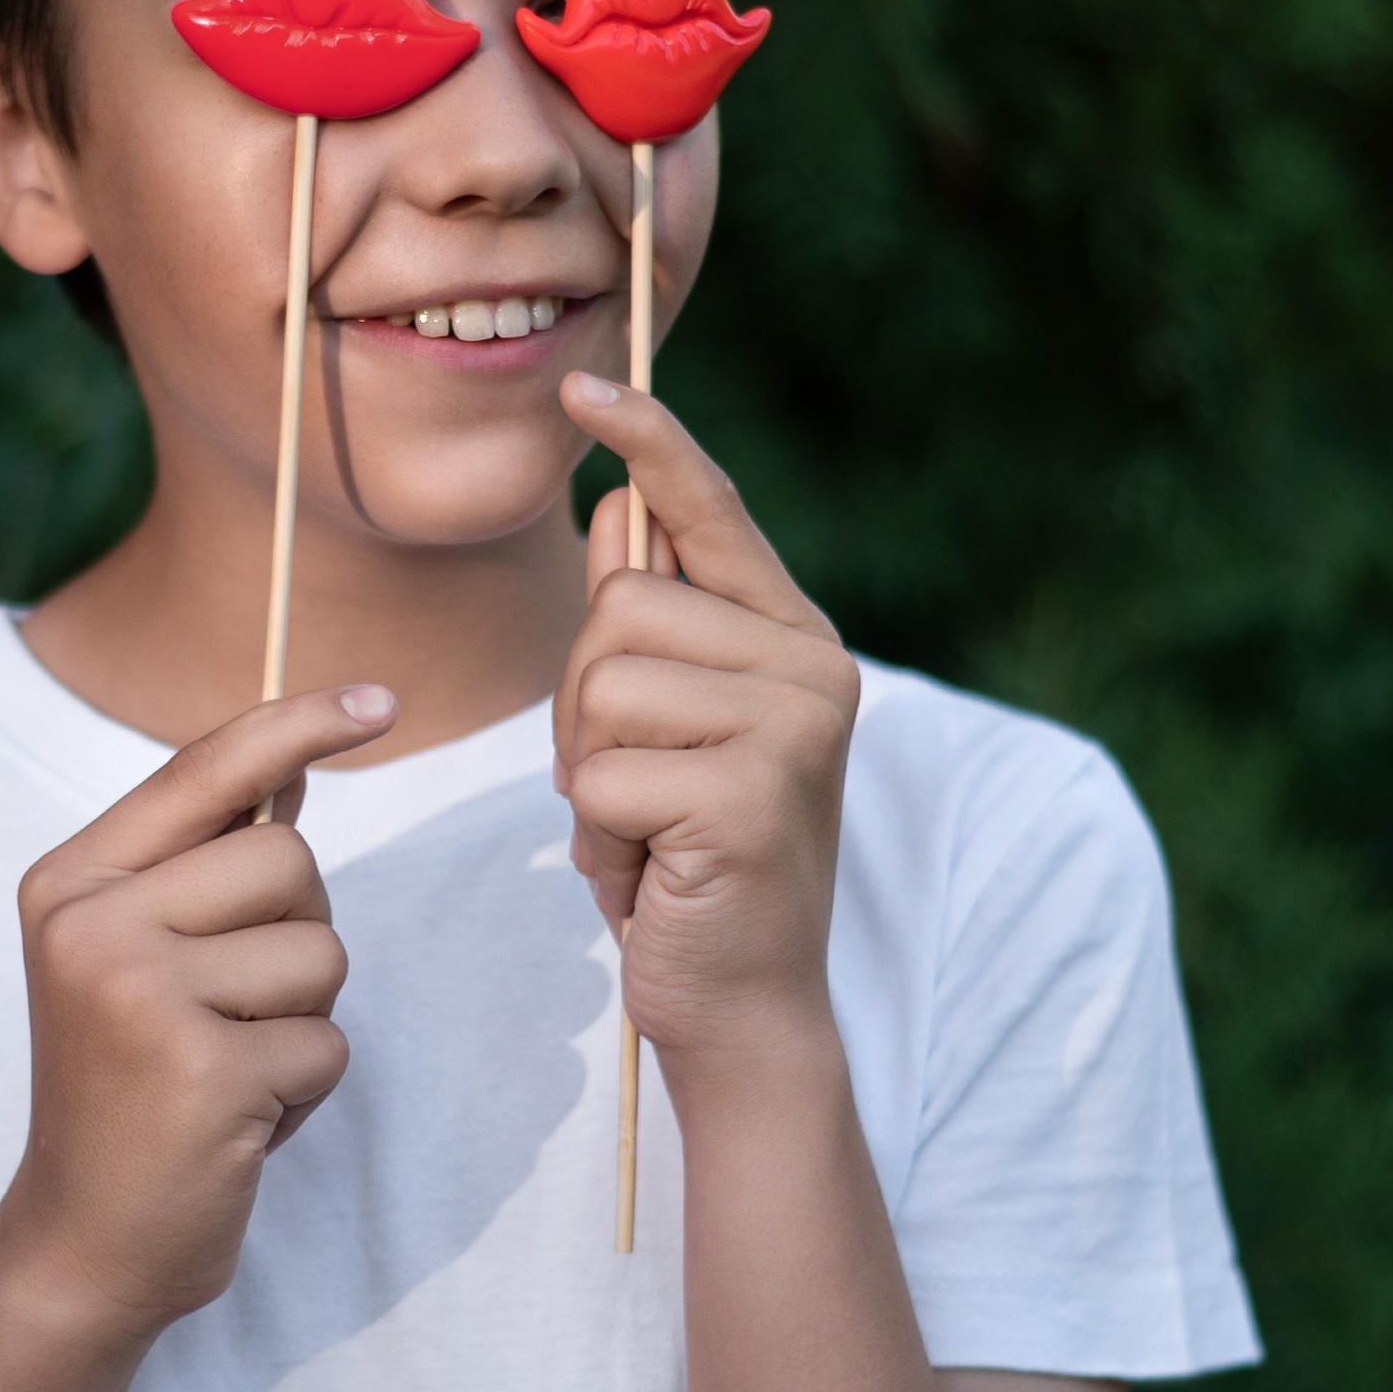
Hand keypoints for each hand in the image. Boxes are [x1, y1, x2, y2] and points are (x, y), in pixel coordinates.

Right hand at [0, 684, 394, 1345]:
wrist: (82, 1244)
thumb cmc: (133, 1089)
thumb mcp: (140, 957)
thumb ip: (204, 866)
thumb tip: (293, 769)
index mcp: (70, 881)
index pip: (204, 768)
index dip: (299, 725)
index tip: (380, 701)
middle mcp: (90, 924)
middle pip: (287, 860)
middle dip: (296, 934)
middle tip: (229, 1013)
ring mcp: (138, 995)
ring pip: (321, 951)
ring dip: (305, 1018)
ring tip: (230, 1068)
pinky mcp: (199, 1072)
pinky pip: (328, 1041)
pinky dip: (307, 1088)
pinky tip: (240, 1121)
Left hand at [553, 373, 859, 1081]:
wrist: (741, 1004)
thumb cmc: (685, 858)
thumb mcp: (662, 728)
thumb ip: (651, 626)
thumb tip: (614, 512)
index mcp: (791, 635)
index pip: (710, 511)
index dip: (649, 441)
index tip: (584, 387)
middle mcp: (811, 665)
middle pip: (617, 605)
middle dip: (580, 703)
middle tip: (628, 787)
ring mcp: (792, 727)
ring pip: (602, 684)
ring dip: (587, 774)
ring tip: (644, 831)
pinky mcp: (751, 795)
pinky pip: (601, 773)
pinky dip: (598, 836)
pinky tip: (652, 874)